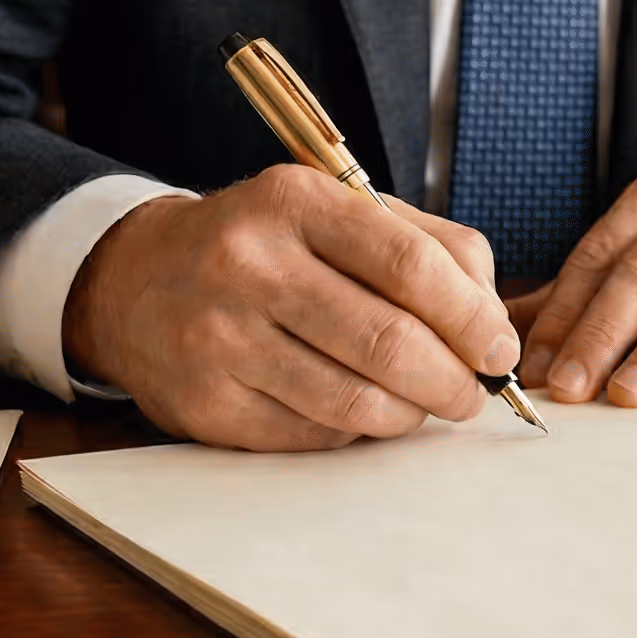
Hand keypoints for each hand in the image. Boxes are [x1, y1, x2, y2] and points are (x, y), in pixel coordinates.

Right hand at [62, 165, 519, 451]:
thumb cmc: (266, 247)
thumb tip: (494, 324)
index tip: (500, 348)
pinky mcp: (206, 405)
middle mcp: (249, 264)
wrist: (136, 282)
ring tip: (423, 404)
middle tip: (474, 394)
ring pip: (355, 401)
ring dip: (411, 414)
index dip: (472, 317)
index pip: (409, 264)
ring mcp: (220, 338)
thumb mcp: (338, 212)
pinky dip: (355, 432)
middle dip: (453, 380)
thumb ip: (430, 248)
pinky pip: (314, 436)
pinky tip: (358, 409)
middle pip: (388, 342)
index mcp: (294, 201)